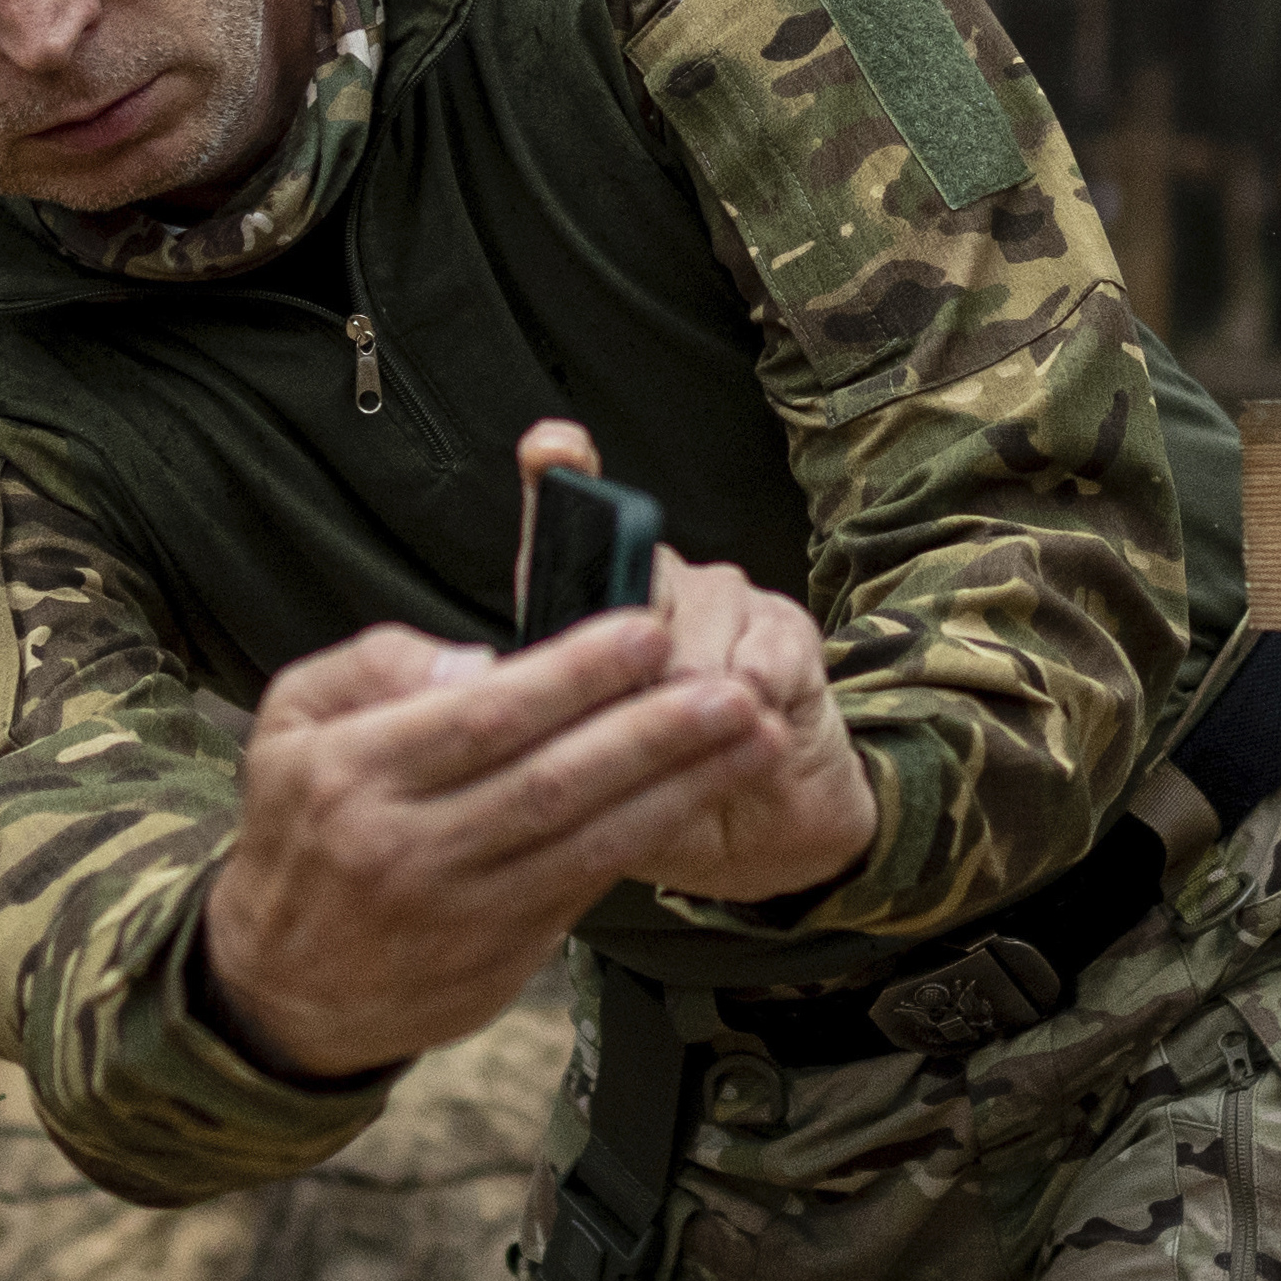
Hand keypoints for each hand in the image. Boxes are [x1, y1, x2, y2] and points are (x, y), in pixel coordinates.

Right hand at [199, 614, 787, 1079]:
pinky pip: (587, 886)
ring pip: (587, 841)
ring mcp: (458, 911)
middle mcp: (406, 847)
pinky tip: (704, 796)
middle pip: (552, 782)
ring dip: (681, 787)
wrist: (279, 987)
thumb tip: (482, 659)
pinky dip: (650, 838)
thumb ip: (376, 665)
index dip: (575, 674)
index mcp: (353, 776)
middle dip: (654, 732)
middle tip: (733, 690)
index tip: (648, 631)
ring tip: (754, 738)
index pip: (485, 717)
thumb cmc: (301, 830)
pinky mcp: (500, 958)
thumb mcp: (291, 724)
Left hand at [517, 420, 877, 906]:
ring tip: (701, 741)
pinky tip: (754, 734)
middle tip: (640, 715)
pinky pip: (760, 653)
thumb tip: (495, 690)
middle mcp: (658, 587)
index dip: (560, 476)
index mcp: (594, 612)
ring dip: (695, 697)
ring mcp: (726, 601)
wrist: (764, 831)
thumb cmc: (657, 796)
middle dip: (636, 656)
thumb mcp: (580, 775)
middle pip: (640, 577)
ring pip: (697, 624)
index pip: (565, 526)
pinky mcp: (785, 630)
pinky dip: (752, 703)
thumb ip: (543, 728)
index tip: (552, 449)